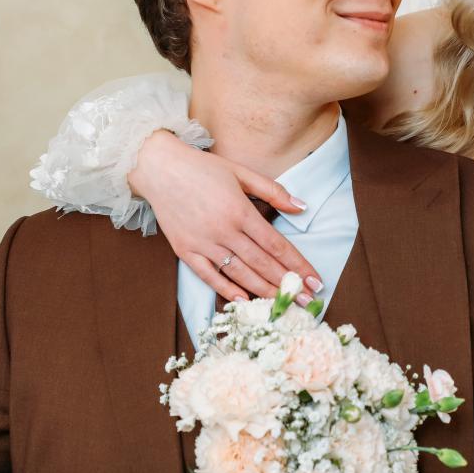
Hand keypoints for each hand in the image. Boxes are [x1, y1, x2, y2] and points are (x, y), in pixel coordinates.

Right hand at [130, 131, 322, 302]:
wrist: (159, 168)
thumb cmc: (202, 168)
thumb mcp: (241, 172)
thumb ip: (272, 191)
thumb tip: (301, 207)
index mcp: (239, 210)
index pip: (275, 245)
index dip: (297, 265)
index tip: (314, 281)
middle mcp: (223, 230)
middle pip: (261, 263)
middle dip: (287, 284)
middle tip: (307, 302)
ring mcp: (203, 243)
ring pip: (239, 273)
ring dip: (263, 291)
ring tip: (283, 304)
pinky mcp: (185, 251)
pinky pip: (209, 276)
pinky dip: (227, 290)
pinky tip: (244, 301)